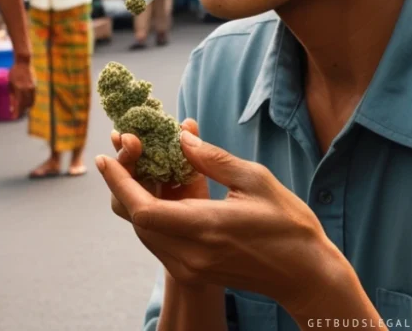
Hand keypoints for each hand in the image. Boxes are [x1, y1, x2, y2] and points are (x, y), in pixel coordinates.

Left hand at [7, 57, 34, 114]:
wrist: (23, 62)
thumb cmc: (14, 73)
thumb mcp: (10, 84)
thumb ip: (11, 97)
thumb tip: (11, 107)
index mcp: (19, 89)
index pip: (19, 105)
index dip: (16, 112)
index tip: (13, 118)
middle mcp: (27, 89)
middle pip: (26, 106)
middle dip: (21, 111)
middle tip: (15, 114)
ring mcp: (33, 88)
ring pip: (31, 103)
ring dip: (26, 107)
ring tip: (20, 109)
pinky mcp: (35, 87)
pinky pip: (33, 98)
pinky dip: (29, 102)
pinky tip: (24, 103)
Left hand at [97, 126, 338, 312]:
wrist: (306, 276)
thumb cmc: (289, 224)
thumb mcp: (254, 180)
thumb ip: (212, 158)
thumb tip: (180, 136)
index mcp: (205, 227)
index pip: (142, 208)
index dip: (118, 181)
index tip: (105, 156)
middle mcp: (191, 253)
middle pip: (136, 218)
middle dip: (123, 183)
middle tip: (123, 151)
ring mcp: (191, 267)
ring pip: (144, 231)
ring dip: (135, 198)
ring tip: (136, 165)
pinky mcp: (194, 272)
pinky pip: (158, 241)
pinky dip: (150, 215)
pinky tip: (156, 191)